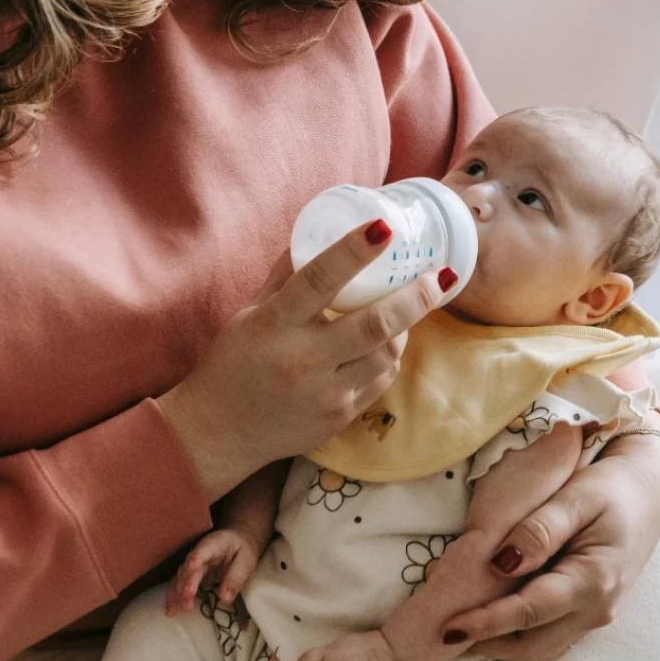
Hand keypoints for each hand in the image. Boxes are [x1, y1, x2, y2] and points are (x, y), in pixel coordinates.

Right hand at [159, 220, 454, 501]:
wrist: (221, 432)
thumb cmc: (233, 363)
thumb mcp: (250, 312)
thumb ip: (286, 275)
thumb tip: (318, 231)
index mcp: (275, 324)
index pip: (319, 279)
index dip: (354, 251)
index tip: (384, 228)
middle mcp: (303, 359)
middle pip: (375, 324)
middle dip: (414, 297)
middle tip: (438, 276)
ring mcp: (326, 393)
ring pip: (387, 354)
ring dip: (405, 328)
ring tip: (407, 309)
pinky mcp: (340, 417)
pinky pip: (380, 381)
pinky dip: (388, 358)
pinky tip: (384, 345)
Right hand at [164, 526, 262, 615]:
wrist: (237, 540)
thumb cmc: (242, 550)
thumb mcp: (246, 561)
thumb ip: (236, 578)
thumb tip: (225, 599)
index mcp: (214, 544)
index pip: (202, 551)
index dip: (195, 560)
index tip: (191, 569)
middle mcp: (198, 553)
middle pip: (188, 568)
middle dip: (185, 586)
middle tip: (186, 605)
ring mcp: (192, 563)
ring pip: (179, 577)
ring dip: (176, 594)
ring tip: (174, 611)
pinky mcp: (190, 574)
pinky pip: (179, 584)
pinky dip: (173, 597)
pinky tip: (170, 611)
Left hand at [442, 417, 659, 660]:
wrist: (648, 491)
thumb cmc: (612, 487)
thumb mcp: (577, 496)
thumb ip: (540, 529)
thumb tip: (502, 563)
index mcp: (594, 580)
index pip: (529, 612)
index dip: (486, 622)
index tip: (447, 627)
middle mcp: (596, 609)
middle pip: (532, 645)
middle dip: (486, 643)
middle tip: (443, 630)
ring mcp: (594, 615)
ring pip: (539, 648)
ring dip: (500, 643)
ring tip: (462, 626)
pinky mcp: (587, 612)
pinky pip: (548, 634)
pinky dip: (517, 633)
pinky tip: (491, 614)